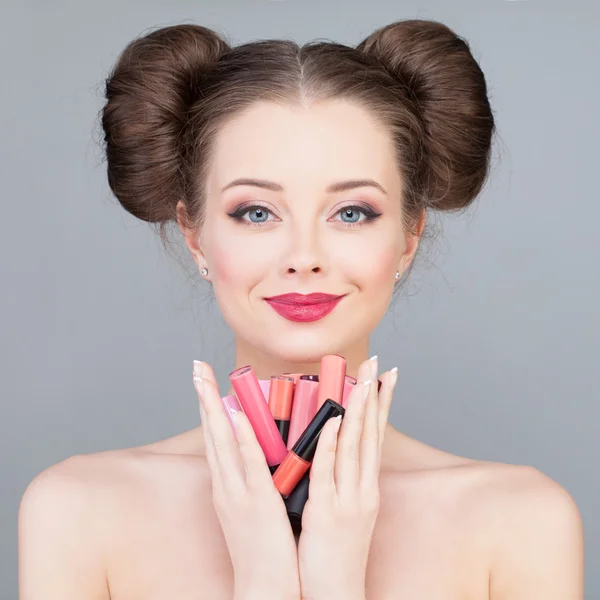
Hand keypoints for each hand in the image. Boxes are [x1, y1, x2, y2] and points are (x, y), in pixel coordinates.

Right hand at [193, 361, 300, 599]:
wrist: (264, 587)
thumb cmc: (263, 547)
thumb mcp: (251, 508)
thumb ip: (253, 479)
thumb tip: (260, 453)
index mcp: (226, 485)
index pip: (215, 438)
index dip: (209, 407)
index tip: (204, 380)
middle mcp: (226, 484)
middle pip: (212, 433)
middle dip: (203, 398)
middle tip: (197, 367)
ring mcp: (238, 492)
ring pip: (223, 443)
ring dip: (215, 408)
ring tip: (206, 379)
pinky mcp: (257, 502)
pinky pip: (249, 465)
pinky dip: (241, 439)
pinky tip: (236, 417)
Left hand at [297, 356, 396, 599]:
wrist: (337, 594)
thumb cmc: (336, 552)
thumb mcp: (346, 512)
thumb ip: (342, 481)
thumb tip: (334, 451)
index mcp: (366, 488)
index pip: (376, 438)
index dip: (381, 406)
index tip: (386, 377)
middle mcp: (364, 489)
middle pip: (371, 435)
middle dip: (375, 397)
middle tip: (381, 365)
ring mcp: (348, 500)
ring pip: (355, 447)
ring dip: (359, 411)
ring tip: (363, 381)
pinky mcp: (327, 512)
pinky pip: (329, 472)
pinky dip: (332, 445)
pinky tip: (335, 421)